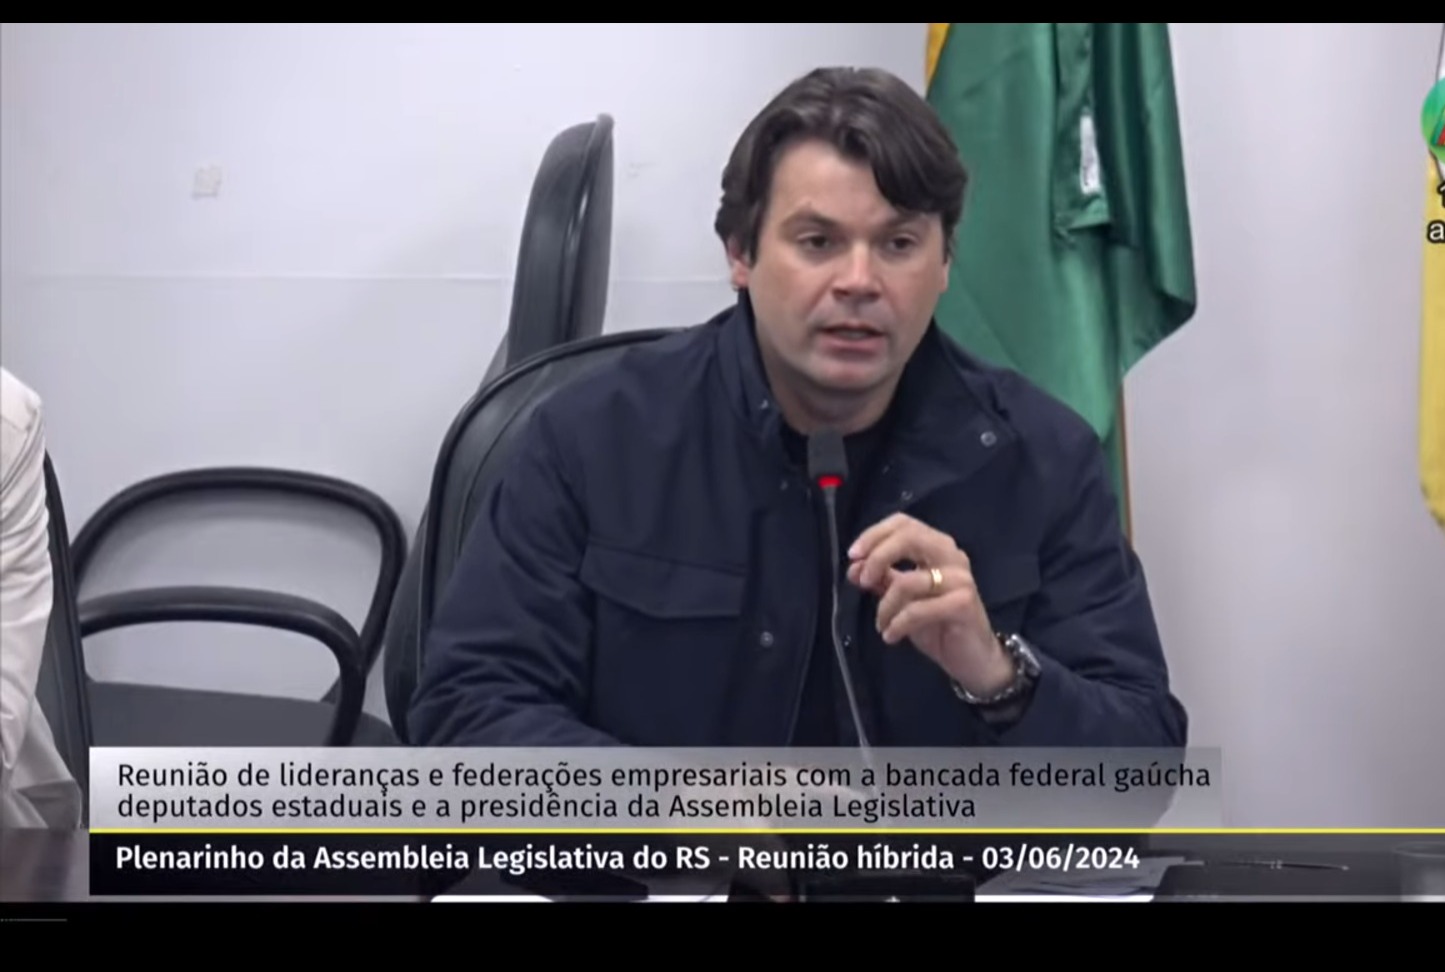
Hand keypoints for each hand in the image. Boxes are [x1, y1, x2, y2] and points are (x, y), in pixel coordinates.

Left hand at [847, 513, 1013, 696]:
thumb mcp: (902, 600)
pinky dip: (897, 624)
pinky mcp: (963, 604)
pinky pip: (917, 610)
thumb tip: (854, 567)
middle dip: (878, 556)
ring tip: (881, 625)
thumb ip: (882, 579)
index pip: (904, 523)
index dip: (874, 534)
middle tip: (861, 581)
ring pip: (908, 581)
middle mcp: (952, 556)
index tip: (853, 555)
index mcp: (937, 547)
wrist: (973, 659)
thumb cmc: (938, 624)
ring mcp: (960, 579)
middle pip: (909, 537)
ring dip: (885, 606)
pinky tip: (891, 636)